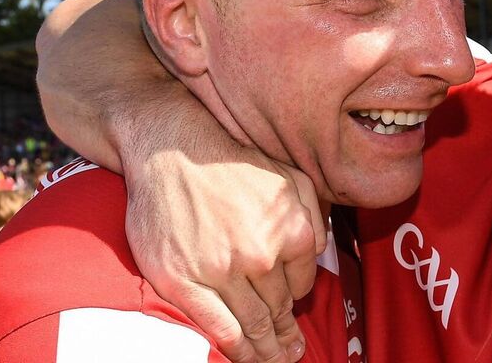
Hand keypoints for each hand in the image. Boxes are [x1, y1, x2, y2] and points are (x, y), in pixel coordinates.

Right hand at [124, 123, 325, 362]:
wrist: (172, 149)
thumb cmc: (232, 161)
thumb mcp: (291, 176)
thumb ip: (314, 213)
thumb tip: (320, 250)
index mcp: (292, 232)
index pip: (302, 285)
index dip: (297, 298)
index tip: (292, 310)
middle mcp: (261, 256)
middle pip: (279, 309)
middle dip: (286, 336)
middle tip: (291, 353)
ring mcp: (222, 272)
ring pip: (253, 325)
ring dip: (266, 350)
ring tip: (274, 361)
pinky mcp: (184, 282)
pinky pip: (219, 329)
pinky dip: (236, 350)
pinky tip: (246, 357)